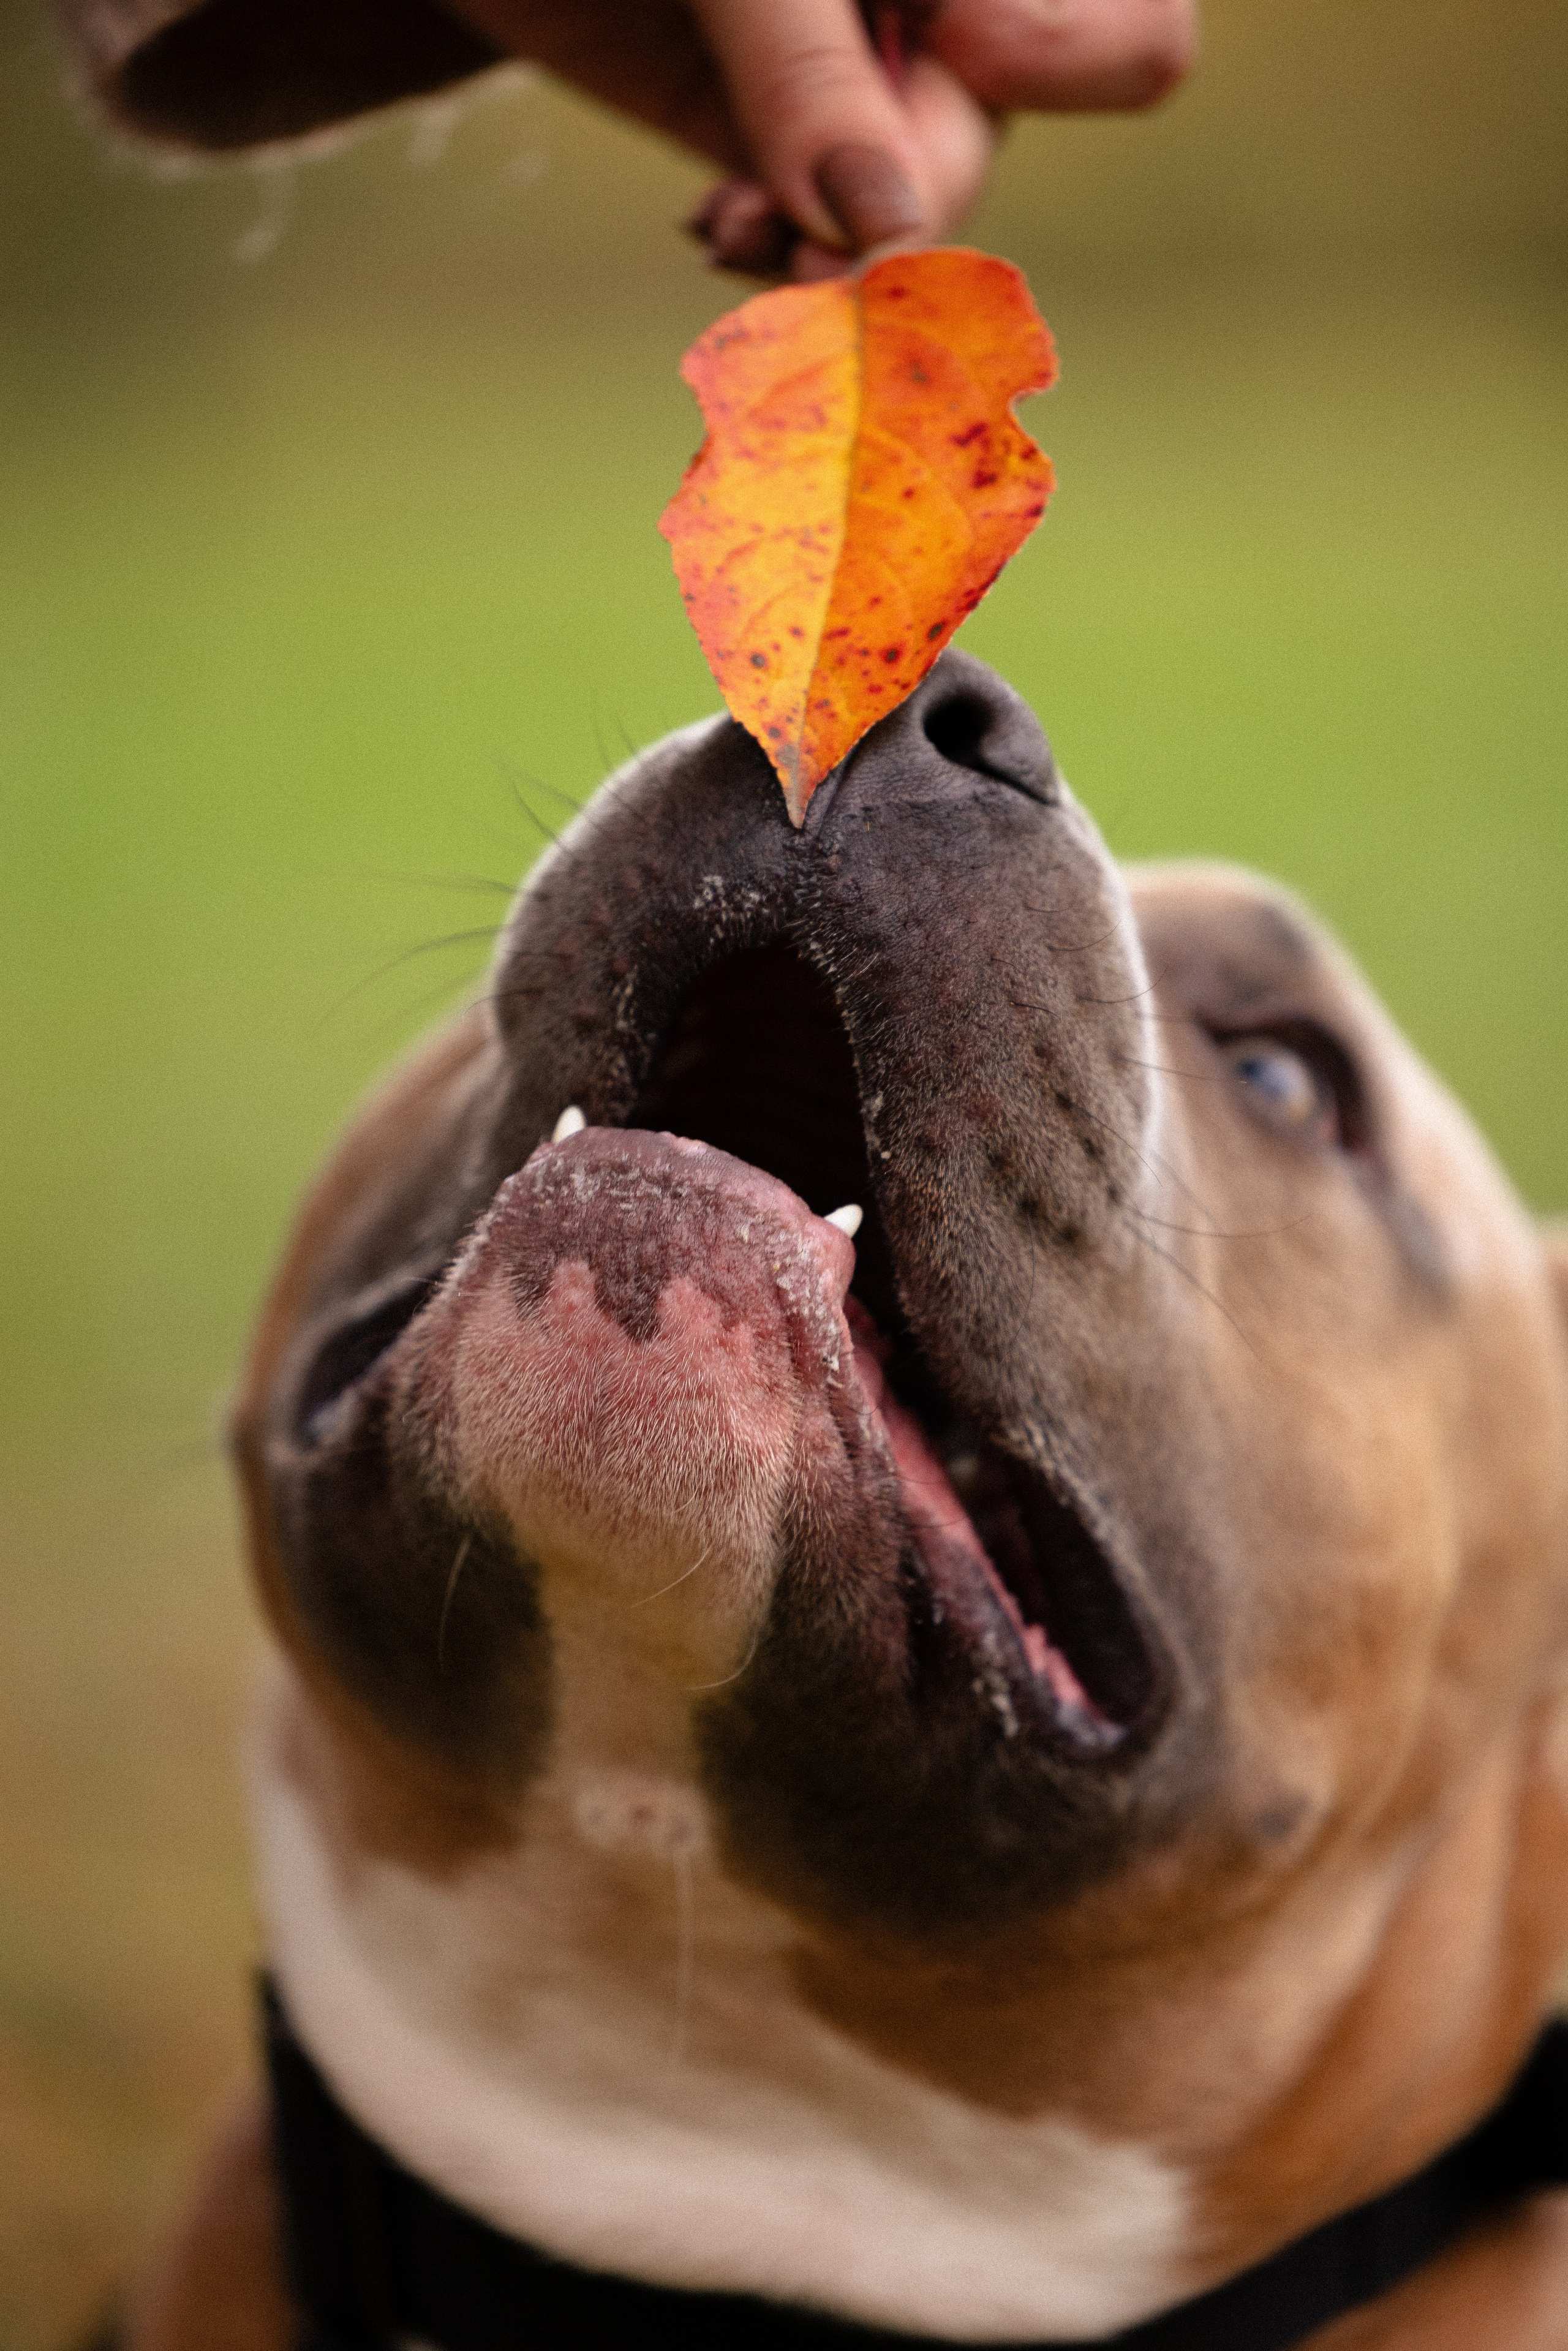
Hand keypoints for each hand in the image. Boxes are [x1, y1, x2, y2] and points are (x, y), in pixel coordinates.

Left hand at [443, 0, 1197, 275]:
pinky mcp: (796, 150)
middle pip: (984, 156)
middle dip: (891, 213)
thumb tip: (887, 239)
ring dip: (815, 256)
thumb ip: (811, 77)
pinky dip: (772, 257)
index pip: (1132, 44)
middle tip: (791, 240)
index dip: (1058, 62)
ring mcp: (879, 89)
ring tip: (731, 228)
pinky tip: (720, 227)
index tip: (955, 40)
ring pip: (903, 230)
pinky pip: (825, 249)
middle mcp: (958, 22)